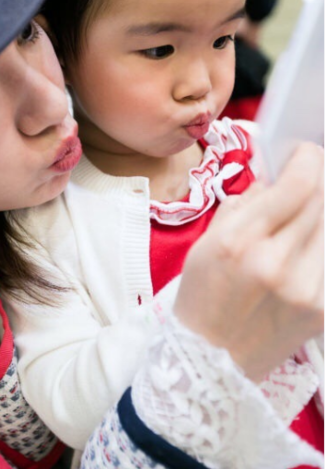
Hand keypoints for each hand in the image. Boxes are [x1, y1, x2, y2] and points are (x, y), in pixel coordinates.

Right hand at [174, 143, 323, 381]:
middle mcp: (278, 263)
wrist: (210, 362)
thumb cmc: (202, 298)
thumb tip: (272, 180)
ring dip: (318, 215)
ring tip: (298, 220)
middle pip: (322, 201)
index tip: (304, 153)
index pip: (298, 184)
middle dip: (315, 182)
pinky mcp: (322, 309)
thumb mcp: (207, 244)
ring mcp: (306, 290)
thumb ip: (243, 205)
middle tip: (303, 180)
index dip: (308, 159)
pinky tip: (301, 248)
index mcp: (242, 242)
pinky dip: (318, 244)